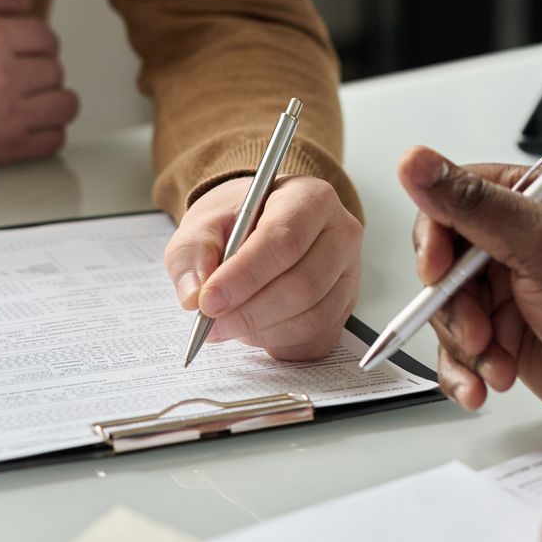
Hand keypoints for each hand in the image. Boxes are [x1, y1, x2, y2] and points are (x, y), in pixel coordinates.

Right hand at [0, 0, 79, 169]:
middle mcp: (6, 76)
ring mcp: (11, 116)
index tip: (23, 50)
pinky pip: (55, 139)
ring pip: (66, 104)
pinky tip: (29, 124)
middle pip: (56, 69)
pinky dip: (49, 132)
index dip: (37, 40)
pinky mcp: (10, 147)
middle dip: (41, 69)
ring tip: (31, 100)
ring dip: (52, 100)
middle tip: (18, 75)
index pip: (46, 35)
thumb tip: (27, 2)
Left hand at [165, 175, 361, 360]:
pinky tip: (253, 329)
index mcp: (310, 199)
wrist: (260, 224)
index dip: (245, 276)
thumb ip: (192, 253)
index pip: (284, 240)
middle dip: (249, 312)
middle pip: (303, 285)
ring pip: (312, 317)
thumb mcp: (204, 223)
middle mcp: (340, 234)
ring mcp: (349, 274)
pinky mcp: (345, 307)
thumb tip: (193, 295)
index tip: (209, 300)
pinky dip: (278, 342)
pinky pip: (316, 337)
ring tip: (228, 324)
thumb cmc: (238, 220)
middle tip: (211, 323)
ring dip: (262, 330)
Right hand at [397, 148, 541, 423]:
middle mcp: (517, 240)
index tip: (437, 270)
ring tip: (495, 363)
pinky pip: (459, 348)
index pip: (453, 199)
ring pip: (447, 309)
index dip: (436, 238)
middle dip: (452, 304)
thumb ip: (475, 206)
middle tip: (477, 330)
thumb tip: (415, 162)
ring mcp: (509, 288)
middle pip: (443, 261)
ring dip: (463, 344)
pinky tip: (484, 383)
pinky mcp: (505, 333)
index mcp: (532, 198)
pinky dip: (465, 369)